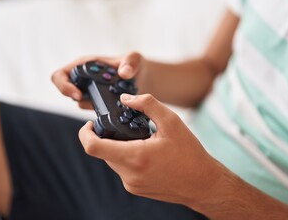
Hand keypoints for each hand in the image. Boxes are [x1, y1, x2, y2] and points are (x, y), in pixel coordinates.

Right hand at [51, 52, 143, 108]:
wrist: (142, 78)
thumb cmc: (134, 64)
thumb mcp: (135, 58)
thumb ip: (131, 62)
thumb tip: (124, 73)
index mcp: (84, 65)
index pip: (60, 75)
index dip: (63, 86)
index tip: (78, 95)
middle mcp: (84, 79)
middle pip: (67, 92)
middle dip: (79, 99)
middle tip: (96, 102)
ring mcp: (90, 93)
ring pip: (82, 104)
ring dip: (95, 105)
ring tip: (114, 100)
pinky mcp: (98, 104)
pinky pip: (95, 111)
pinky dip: (104, 111)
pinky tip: (118, 107)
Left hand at [78, 93, 222, 207]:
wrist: (203, 184)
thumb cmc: (189, 153)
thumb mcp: (171, 121)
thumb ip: (147, 104)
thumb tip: (126, 98)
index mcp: (135, 157)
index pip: (93, 147)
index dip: (85, 133)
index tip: (90, 123)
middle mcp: (129, 174)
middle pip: (102, 152)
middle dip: (107, 137)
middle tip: (123, 126)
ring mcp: (131, 184)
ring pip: (111, 160)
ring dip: (117, 147)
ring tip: (139, 139)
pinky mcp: (135, 189)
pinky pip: (122, 169)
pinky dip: (126, 157)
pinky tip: (145, 152)